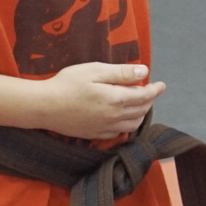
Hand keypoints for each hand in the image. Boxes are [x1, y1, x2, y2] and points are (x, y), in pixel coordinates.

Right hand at [38, 62, 165, 138]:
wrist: (44, 107)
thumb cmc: (67, 83)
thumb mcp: (95, 71)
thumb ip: (121, 73)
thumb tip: (144, 73)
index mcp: (117, 99)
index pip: (145, 96)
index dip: (155, 90)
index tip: (161, 85)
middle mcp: (115, 117)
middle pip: (141, 111)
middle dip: (149, 100)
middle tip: (149, 91)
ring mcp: (105, 128)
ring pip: (133, 124)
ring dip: (140, 113)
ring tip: (139, 103)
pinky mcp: (96, 135)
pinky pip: (120, 132)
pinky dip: (128, 124)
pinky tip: (123, 116)